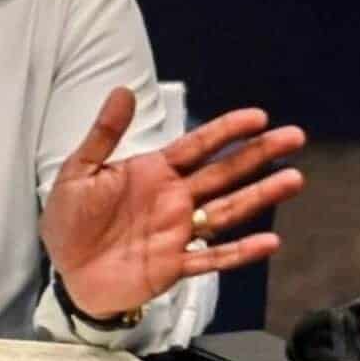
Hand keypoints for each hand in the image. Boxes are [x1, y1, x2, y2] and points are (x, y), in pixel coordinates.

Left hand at [41, 87, 304, 318]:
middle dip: (258, 155)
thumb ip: (103, 134)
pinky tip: (269, 241)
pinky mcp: (174, 265)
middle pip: (223, 173)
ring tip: (294, 178)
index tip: (258, 117)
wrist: (66, 270)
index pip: (197, 146)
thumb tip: (123, 90)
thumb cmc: (69, 219)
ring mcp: (178, 232)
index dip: (226, 131)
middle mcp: (173, 198)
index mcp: (152, 172)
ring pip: (227, 211)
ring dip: (260, 195)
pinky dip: (240, 252)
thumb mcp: (79, 171)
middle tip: (293, 136)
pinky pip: (212, 258)